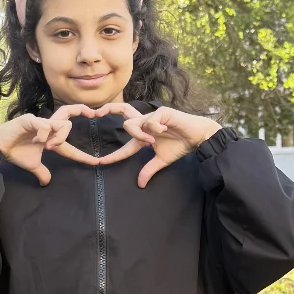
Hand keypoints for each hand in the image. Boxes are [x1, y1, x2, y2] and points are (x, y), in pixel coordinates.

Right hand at [0, 105, 100, 184]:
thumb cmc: (14, 152)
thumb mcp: (33, 165)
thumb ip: (42, 172)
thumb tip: (46, 182)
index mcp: (49, 135)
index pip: (69, 144)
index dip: (82, 155)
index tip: (96, 161)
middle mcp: (46, 126)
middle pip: (67, 113)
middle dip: (81, 110)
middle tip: (93, 113)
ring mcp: (39, 121)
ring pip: (63, 124)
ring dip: (60, 138)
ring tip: (49, 147)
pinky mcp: (30, 120)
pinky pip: (45, 126)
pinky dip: (44, 136)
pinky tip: (36, 142)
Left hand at [99, 104, 221, 187]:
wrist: (197, 138)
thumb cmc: (180, 145)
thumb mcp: (161, 160)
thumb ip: (149, 170)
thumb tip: (140, 185)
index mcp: (144, 134)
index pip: (125, 145)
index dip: (114, 155)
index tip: (101, 162)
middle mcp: (145, 123)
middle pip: (123, 111)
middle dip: (109, 109)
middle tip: (96, 113)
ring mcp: (152, 117)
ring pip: (132, 123)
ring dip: (138, 134)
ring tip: (152, 141)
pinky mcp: (162, 112)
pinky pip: (149, 121)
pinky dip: (154, 128)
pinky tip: (164, 131)